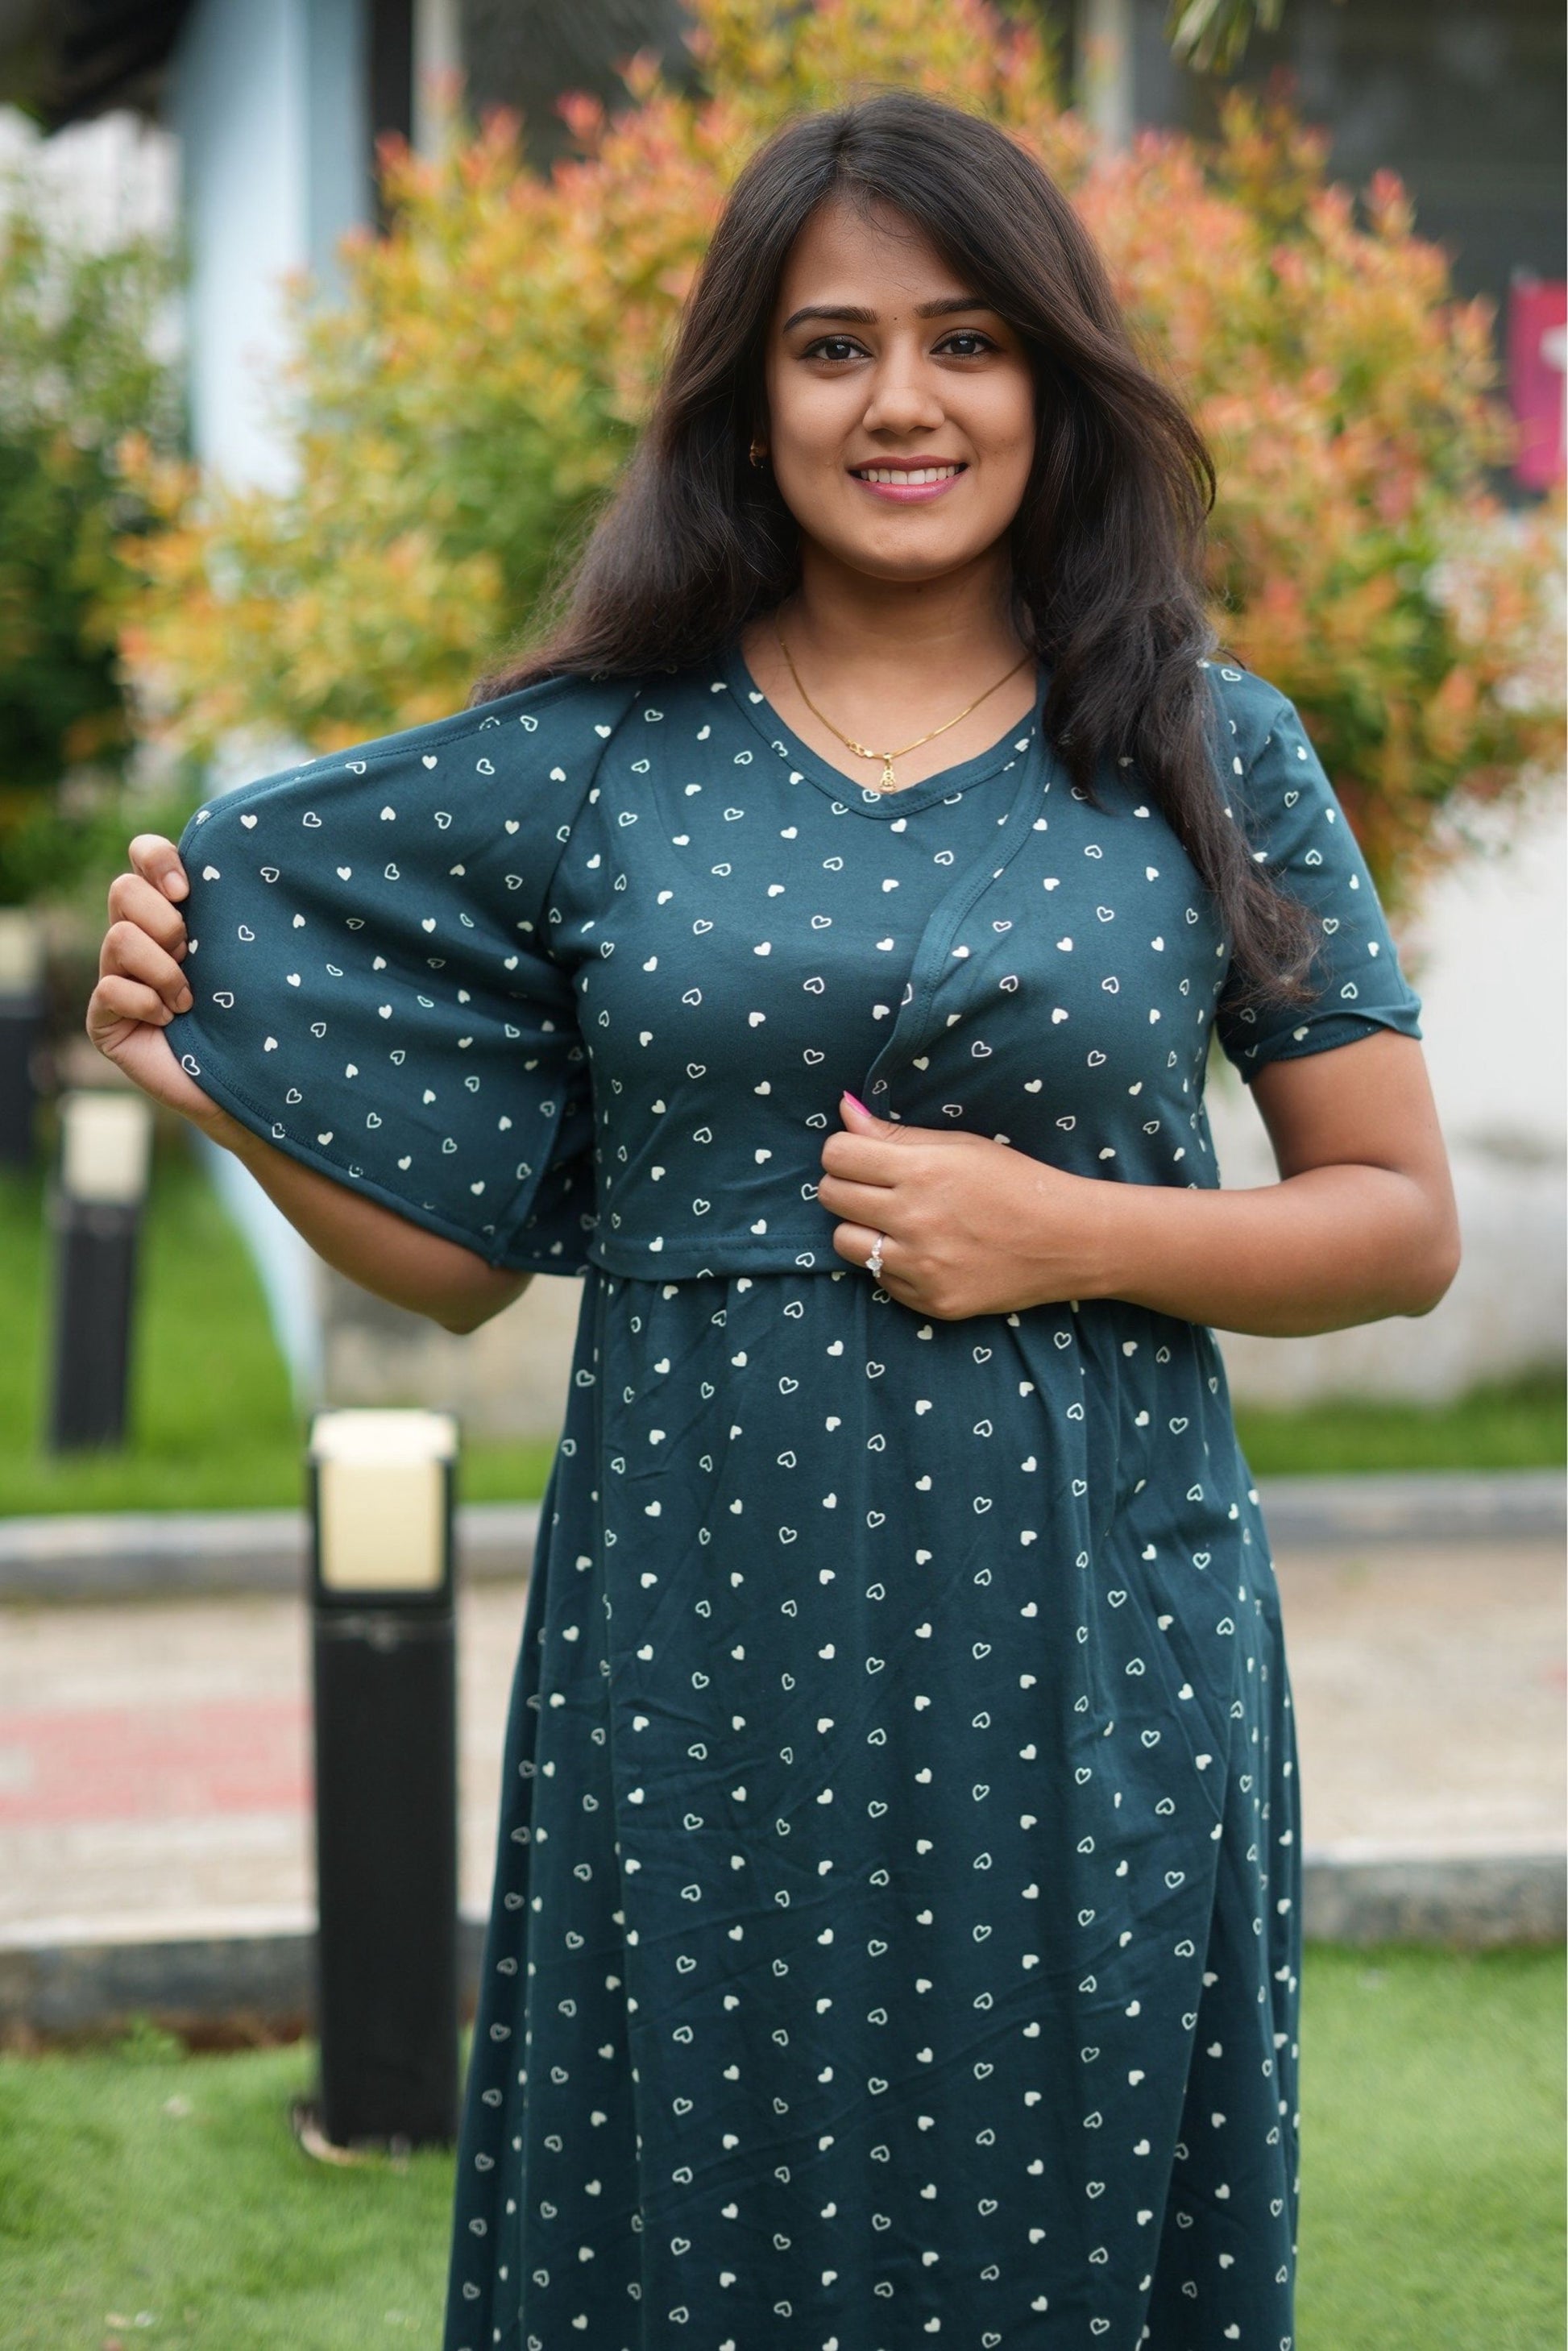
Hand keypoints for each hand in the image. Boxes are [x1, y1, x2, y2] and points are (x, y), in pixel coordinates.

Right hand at [86, 834, 223, 1129]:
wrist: (247, 1082)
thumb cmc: (255, 1014)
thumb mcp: (246, 953)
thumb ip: (232, 910)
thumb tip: (242, 864)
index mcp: (169, 911)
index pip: (144, 855)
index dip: (157, 859)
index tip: (188, 891)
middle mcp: (137, 938)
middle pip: (123, 890)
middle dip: (165, 922)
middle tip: (192, 955)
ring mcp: (115, 976)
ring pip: (120, 938)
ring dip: (164, 971)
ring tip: (189, 1001)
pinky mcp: (103, 1017)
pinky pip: (111, 988)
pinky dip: (147, 1005)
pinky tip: (170, 1023)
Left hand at [817, 1091, 1109, 1319]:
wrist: (1068, 1241)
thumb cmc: (1014, 1183)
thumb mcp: (960, 1146)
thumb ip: (895, 1134)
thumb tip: (843, 1109)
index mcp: (922, 1172)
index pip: (838, 1155)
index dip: (843, 1151)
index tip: (859, 1156)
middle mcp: (915, 1220)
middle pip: (832, 1197)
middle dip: (845, 1186)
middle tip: (875, 1188)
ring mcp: (922, 1266)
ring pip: (845, 1243)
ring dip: (860, 1229)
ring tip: (894, 1222)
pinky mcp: (931, 1301)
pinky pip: (879, 1279)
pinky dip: (892, 1263)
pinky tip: (924, 1251)